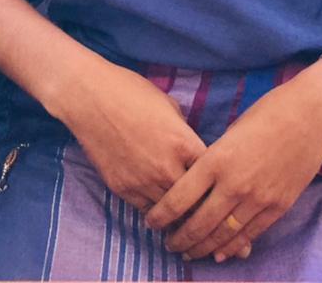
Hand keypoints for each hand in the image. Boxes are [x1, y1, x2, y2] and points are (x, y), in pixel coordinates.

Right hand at [53, 57, 252, 262]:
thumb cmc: (132, 92)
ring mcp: (143, 181)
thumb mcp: (169, 106)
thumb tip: (191, 144)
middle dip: (207, 216)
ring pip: (172, 215)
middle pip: (196, 204)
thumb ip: (184, 132)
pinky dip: (157, 214)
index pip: (212, 176)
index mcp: (184, 143)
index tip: (230, 198)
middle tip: (220, 230)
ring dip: (182, 220)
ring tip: (194, 228)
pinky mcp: (123, 189)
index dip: (222, 187)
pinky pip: (147, 211)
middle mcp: (167, 167)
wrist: (91, 98)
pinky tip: (165, 216)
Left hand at [145, 62, 321, 262]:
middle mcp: (234, 183)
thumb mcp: (232, 131)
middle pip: (197, 223)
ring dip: (202, 247)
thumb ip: (216, 158)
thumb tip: (201, 182)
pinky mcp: (278, 207)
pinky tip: (220, 252)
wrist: (312, 114)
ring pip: (222, 235)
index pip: (179, 197)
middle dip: (179, 238)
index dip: (161, 215)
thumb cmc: (269, 111)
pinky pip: (249, 235)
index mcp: (217, 159)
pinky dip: (231, 246)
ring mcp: (257, 198)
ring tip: (189, 251)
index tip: (151, 222)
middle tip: (168, 243)